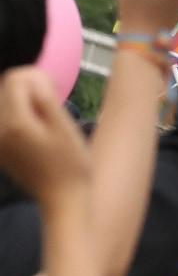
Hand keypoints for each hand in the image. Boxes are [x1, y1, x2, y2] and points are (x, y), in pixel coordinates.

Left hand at [0, 68, 91, 206]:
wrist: (63, 199)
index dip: (37, 77)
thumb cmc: (71, 164)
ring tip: (47, 116)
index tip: (56, 90)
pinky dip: (19, 115)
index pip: (15, 79)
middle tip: (54, 102)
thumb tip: (32, 77)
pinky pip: (5, 119)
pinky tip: (37, 129)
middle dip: (29, 87)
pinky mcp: (1, 149)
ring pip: (4, 102)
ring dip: (24, 101)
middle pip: (6, 88)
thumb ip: (45, 98)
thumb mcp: (65, 127)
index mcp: (16, 122)